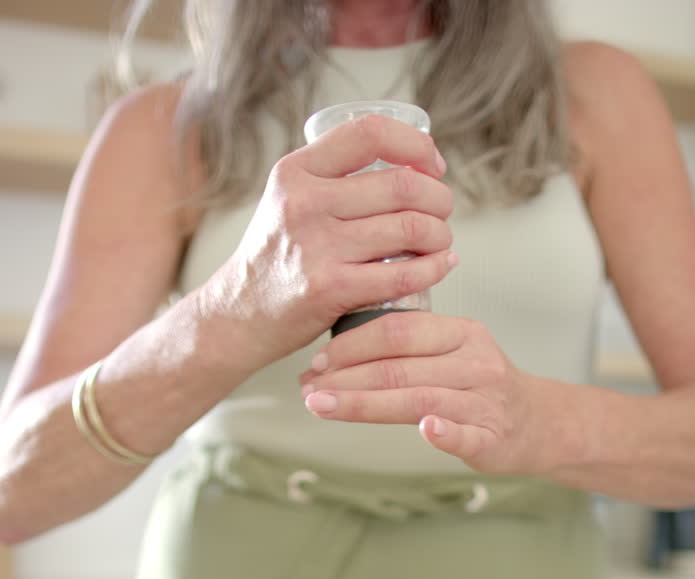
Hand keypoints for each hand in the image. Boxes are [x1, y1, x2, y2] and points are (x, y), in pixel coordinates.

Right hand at [205, 115, 455, 368]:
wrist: (239, 315)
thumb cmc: (277, 258)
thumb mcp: (288, 200)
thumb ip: (333, 178)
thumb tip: (410, 164)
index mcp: (296, 171)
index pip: (369, 132)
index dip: (415, 144)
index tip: (432, 165)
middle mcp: (304, 203)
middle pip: (401, 185)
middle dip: (438, 197)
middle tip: (442, 211)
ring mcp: (317, 247)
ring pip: (410, 228)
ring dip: (440, 234)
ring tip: (440, 240)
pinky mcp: (330, 289)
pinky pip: (403, 274)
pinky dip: (434, 268)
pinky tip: (441, 265)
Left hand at [300, 311, 543, 474]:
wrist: (539, 423)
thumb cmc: (480, 389)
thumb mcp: (451, 355)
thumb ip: (406, 352)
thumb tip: (334, 358)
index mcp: (461, 334)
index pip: (397, 331)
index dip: (351, 345)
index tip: (317, 362)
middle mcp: (474, 362)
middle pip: (399, 366)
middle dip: (346, 378)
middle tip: (307, 390)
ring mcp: (484, 402)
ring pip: (419, 398)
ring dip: (366, 403)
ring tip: (323, 406)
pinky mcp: (493, 438)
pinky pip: (467, 434)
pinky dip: (446, 433)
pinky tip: (426, 431)